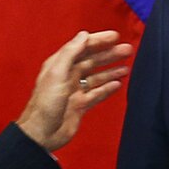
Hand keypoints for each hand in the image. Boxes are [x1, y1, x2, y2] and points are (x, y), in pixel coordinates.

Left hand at [16, 30, 132, 151]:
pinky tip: (118, 83)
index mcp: (60, 65)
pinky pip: (97, 93)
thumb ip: (70, 53)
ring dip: (111, 71)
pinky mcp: (80, 105)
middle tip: (126, 49)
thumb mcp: (57, 73)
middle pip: (92, 61)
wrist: (42, 133)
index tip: (114, 36)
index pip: (82, 47)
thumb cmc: (45, 104)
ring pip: (97, 77)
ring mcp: (75, 91)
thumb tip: (83, 35)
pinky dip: (107, 88)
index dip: (98, 40)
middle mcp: (68, 76)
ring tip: (127, 66)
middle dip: (109, 55)